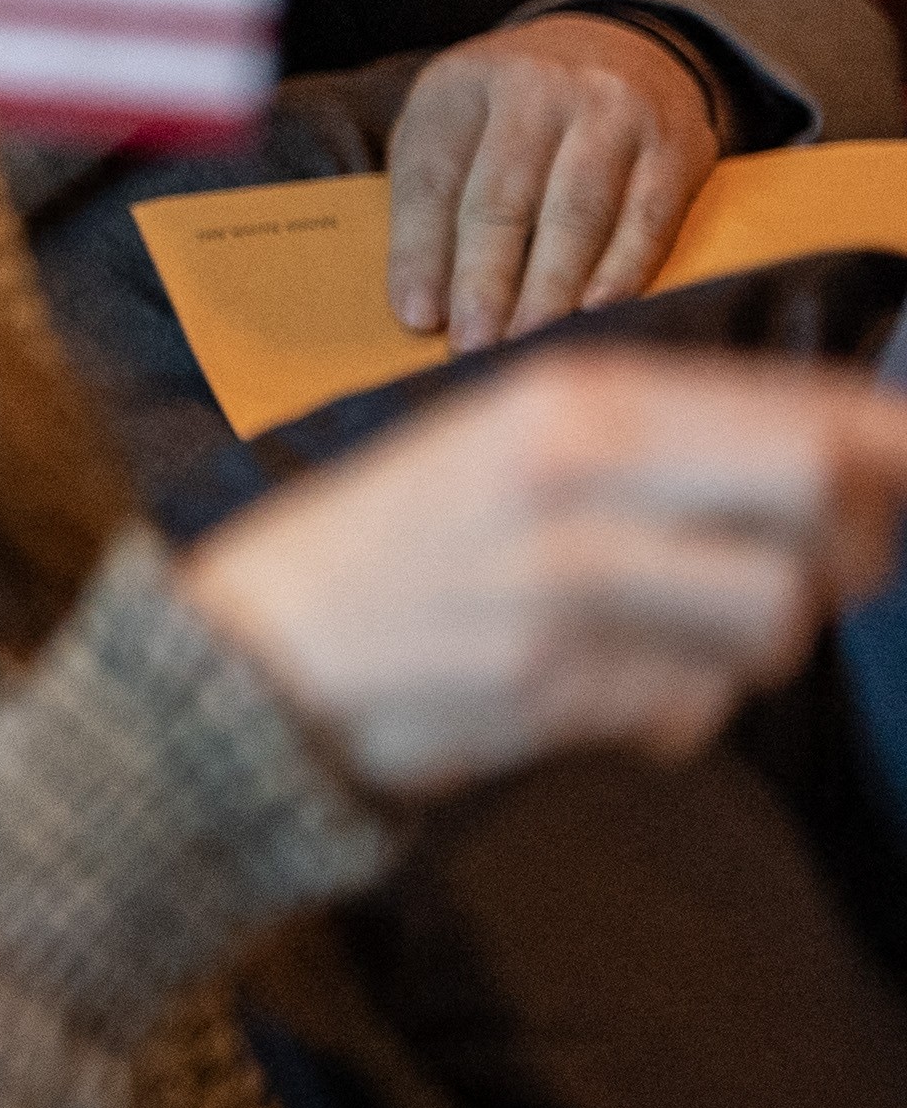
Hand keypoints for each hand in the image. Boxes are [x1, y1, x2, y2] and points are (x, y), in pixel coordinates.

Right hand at [181, 351, 906, 799]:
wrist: (265, 644)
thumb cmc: (409, 538)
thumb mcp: (519, 437)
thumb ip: (670, 436)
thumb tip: (856, 454)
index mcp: (578, 398)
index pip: (812, 415)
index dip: (888, 455)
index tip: (899, 484)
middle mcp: (581, 474)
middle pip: (826, 501)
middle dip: (848, 550)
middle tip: (808, 570)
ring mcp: (570, 583)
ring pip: (780, 619)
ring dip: (751, 644)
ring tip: (669, 632)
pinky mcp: (558, 685)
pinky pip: (702, 708)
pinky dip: (675, 709)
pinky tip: (602, 684)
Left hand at [383, 12, 721, 348]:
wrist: (620, 47)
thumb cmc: (514, 111)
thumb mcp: (454, 125)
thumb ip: (431, 199)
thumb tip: (425, 307)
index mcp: (463, 84)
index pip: (432, 176)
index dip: (420, 252)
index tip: (418, 317)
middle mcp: (538, 86)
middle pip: (503, 199)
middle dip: (484, 283)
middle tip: (472, 348)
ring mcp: (612, 111)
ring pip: (576, 215)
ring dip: (548, 291)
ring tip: (523, 346)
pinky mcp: (677, 144)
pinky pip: (646, 220)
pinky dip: (620, 274)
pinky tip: (594, 315)